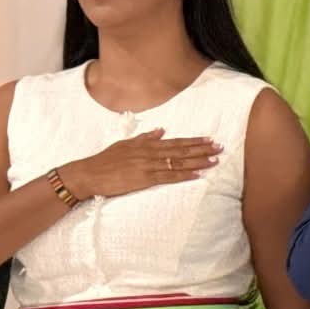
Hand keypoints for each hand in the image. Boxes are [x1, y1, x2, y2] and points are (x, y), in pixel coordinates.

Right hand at [59, 129, 219, 200]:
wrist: (90, 173)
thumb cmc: (106, 160)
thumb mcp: (125, 144)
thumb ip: (145, 137)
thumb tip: (161, 130)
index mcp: (147, 144)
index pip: (176, 142)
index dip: (193, 141)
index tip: (209, 139)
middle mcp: (150, 152)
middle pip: (181, 150)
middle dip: (202, 149)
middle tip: (220, 147)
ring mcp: (148, 165)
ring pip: (178, 162)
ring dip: (198, 161)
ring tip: (214, 160)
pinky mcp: (144, 178)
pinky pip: (169, 176)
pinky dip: (184, 175)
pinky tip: (197, 175)